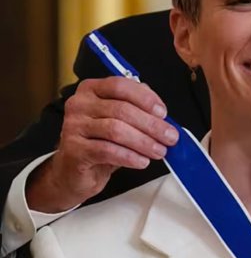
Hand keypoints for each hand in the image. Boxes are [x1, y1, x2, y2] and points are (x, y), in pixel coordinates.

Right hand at [26, 76, 178, 212]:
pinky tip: (142, 161)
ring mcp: (73, 127)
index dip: (145, 98)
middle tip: (170, 137)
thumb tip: (160, 112)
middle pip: (121, 109)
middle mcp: (79, 104)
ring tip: (159, 151)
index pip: (120, 86)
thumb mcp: (118, 122)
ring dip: (143, 142)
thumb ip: (136, 109)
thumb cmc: (98, 143)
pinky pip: (107, 151)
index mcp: (91, 89)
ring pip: (115, 130)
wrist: (73, 171)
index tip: (163, 113)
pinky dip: (129, 157)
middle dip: (151, 125)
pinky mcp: (73, 150)